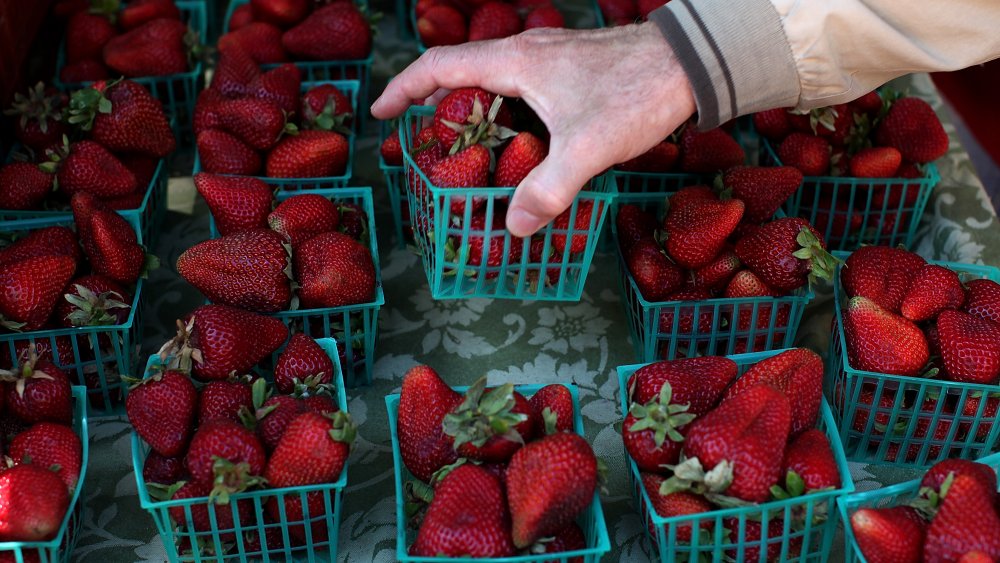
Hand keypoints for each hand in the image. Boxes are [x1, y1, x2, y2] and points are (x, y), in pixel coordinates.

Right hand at [371, 22, 696, 236]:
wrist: (690, 62)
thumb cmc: (637, 92)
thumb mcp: (588, 146)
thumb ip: (548, 188)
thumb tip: (512, 228)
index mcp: (516, 61)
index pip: (440, 67)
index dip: (404, 89)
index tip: (381, 114)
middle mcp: (526, 53)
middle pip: (461, 74)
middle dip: (436, 108)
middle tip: (425, 148)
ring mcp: (549, 58)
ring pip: (493, 82)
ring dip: (473, 113)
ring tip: (466, 154)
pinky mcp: (571, 69)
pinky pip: (521, 89)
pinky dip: (506, 114)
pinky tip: (521, 145)